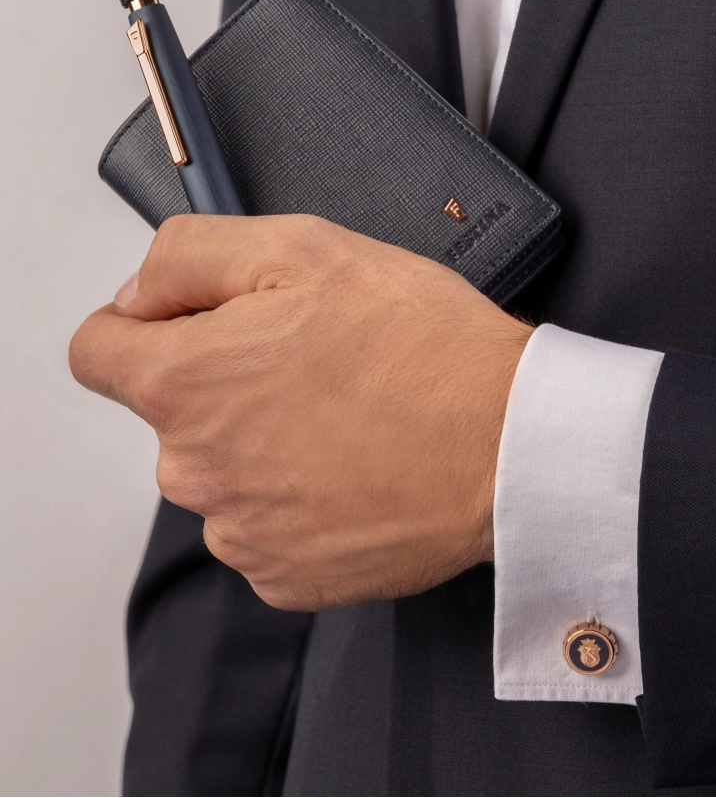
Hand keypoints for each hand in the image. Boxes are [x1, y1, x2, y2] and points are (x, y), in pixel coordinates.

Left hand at [69, 214, 532, 610]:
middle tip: (317, 362)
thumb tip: (140, 292)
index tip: (202, 324)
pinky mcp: (289, 576)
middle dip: (227, 382)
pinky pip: (268, 528)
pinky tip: (359, 469)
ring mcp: (241, 531)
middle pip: (175, 414)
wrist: (510, 444)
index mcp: (185, 381)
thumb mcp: (305, 247)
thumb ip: (192, 255)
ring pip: (225, 473)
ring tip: (351, 417)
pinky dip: (301, 501)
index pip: (98, 350)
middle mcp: (194, 468)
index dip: (148, 323)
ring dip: (268, 445)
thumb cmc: (425, 348)